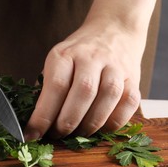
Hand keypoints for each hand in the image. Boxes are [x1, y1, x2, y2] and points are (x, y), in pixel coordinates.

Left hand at [25, 19, 144, 139]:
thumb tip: (34, 123)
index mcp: (65, 55)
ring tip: (78, 135)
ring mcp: (115, 67)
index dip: (43, 115)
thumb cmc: (77, 55)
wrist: (113, 30)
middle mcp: (91, 57)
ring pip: (108, 97)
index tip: (33, 134)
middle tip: (58, 135)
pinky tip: (100, 129)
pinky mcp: (134, 78)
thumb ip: (45, 90)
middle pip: (83, 92)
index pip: (55, 87)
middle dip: (68, 122)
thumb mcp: (56, 64)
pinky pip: (129, 103)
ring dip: (91, 124)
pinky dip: (114, 122)